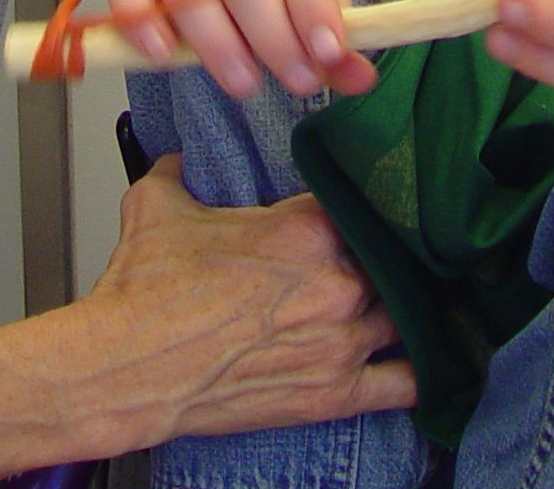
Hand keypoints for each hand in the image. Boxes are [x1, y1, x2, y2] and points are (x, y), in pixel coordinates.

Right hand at [78, 156, 415, 446]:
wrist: (125, 368)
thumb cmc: (143, 293)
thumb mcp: (157, 206)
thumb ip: (179, 173)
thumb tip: (178, 160)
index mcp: (305, 230)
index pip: (363, 204)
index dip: (364, 205)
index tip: (363, 208)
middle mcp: (335, 283)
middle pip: (393, 261)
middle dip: (386, 258)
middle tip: (382, 255)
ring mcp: (340, 341)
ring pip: (407, 316)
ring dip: (407, 309)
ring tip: (412, 301)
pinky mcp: (334, 394)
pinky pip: (403, 385)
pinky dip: (420, 373)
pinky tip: (429, 362)